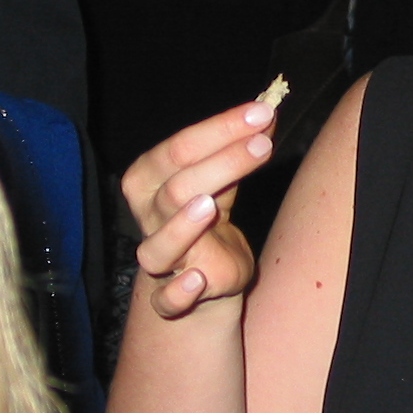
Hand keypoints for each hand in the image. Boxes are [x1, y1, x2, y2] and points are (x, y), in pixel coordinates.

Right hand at [123, 99, 276, 319]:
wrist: (202, 277)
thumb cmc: (208, 216)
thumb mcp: (220, 178)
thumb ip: (237, 148)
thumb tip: (265, 111)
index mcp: (149, 179)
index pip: (178, 148)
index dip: (221, 129)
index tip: (262, 113)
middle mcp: (147, 217)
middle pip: (176, 189)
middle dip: (220, 164)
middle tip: (263, 144)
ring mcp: (158, 259)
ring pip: (160, 244)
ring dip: (183, 225)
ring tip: (209, 205)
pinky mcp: (171, 298)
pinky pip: (165, 300)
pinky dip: (178, 292)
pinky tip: (196, 279)